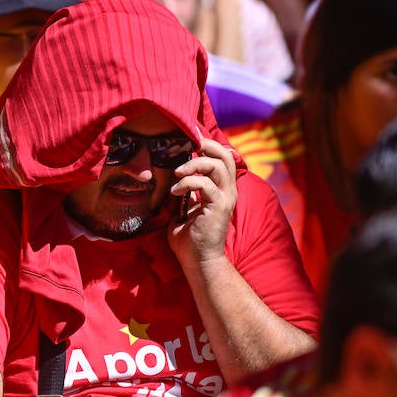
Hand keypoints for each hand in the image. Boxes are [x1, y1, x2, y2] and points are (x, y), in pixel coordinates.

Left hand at [168, 138, 236, 266]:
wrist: (197, 260)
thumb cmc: (189, 238)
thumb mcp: (182, 208)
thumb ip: (182, 192)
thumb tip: (168, 177)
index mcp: (221, 189)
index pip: (222, 158)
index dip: (208, 145)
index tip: (191, 136)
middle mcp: (228, 191)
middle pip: (225, 155)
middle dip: (206, 145)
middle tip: (188, 143)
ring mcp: (225, 198)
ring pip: (217, 166)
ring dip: (194, 164)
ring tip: (177, 171)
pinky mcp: (218, 207)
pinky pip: (205, 184)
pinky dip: (188, 183)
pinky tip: (175, 192)